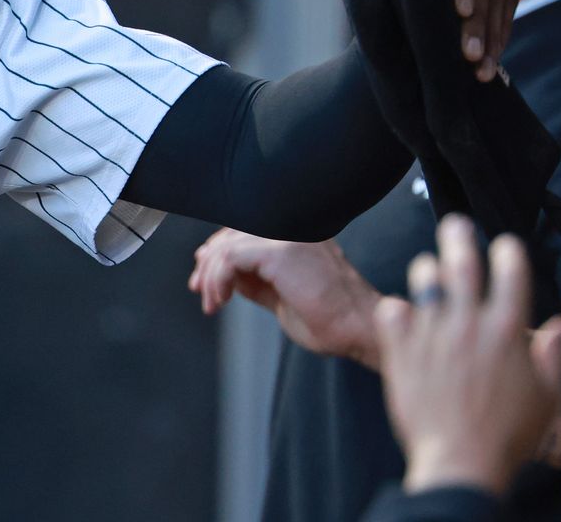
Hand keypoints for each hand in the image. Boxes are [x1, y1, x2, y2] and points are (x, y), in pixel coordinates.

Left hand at [189, 228, 382, 366]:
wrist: (360, 330)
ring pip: (227, 245)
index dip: (217, 253)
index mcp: (297, 236)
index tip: (203, 280)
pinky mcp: (282, 252)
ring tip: (214, 302)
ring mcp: (288, 237)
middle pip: (231, 234)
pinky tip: (223, 298)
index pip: (243, 232)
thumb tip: (225, 276)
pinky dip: (219, 278)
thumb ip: (254, 280)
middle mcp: (293, 229)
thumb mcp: (280, 295)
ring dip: (212, 276)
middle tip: (200, 290)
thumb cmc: (330, 319)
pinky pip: (231, 257)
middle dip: (208, 264)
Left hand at [378, 215, 560, 495]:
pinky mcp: (401, 352)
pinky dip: (396, 307)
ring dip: (427, 268)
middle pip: (462, 263)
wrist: (461, 461)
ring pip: (424, 281)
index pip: (511, 274)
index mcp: (507, 333)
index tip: (504, 243)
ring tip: (428, 267)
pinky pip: (390, 311)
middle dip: (459, 235)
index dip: (508, 251)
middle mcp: (468, 326)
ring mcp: (432, 336)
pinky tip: (400, 310)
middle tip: (455, 223)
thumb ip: (554, 356)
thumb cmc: (510, 434)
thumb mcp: (547, 398)